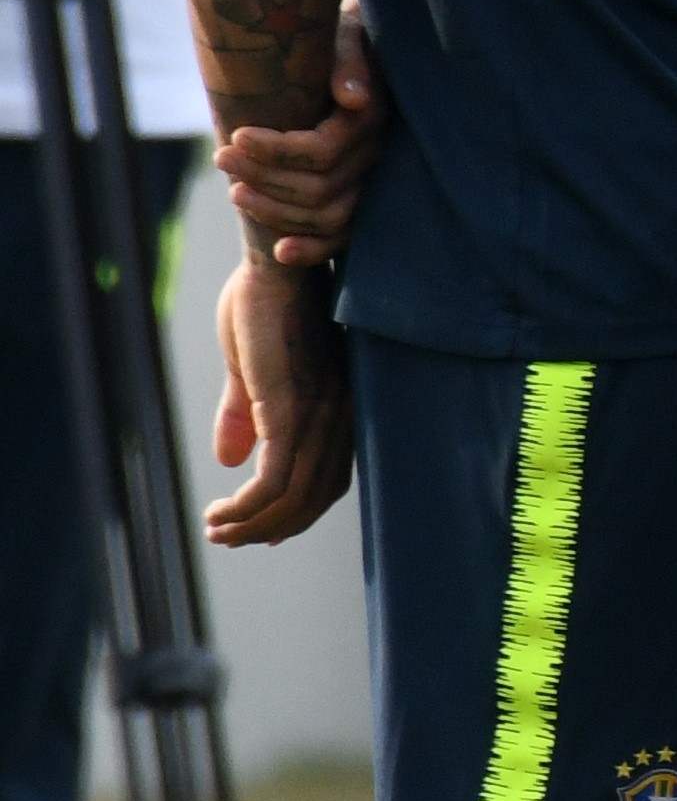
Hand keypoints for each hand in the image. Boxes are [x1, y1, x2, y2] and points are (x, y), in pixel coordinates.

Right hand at [202, 252, 352, 547]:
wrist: (275, 262)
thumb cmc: (267, 305)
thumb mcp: (253, 369)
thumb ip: (245, 414)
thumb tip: (231, 460)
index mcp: (336, 408)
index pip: (326, 481)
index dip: (295, 515)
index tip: (258, 533)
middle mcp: (336, 416)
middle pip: (311, 498)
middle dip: (268, 528)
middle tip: (225, 538)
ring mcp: (316, 412)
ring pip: (291, 496)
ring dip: (251, 524)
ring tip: (216, 531)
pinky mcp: (289, 405)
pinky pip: (274, 476)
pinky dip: (247, 507)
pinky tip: (219, 513)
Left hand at [215, 11, 388, 266]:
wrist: (356, 51)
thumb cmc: (340, 38)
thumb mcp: (344, 36)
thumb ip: (350, 62)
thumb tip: (354, 99)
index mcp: (371, 118)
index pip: (322, 152)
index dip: (276, 150)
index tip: (237, 135)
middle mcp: (376, 155)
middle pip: (319, 189)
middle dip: (262, 176)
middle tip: (220, 156)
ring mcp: (369, 179)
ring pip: (328, 217)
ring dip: (275, 211)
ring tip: (233, 192)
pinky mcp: (358, 196)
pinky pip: (343, 237)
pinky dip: (312, 250)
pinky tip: (279, 251)